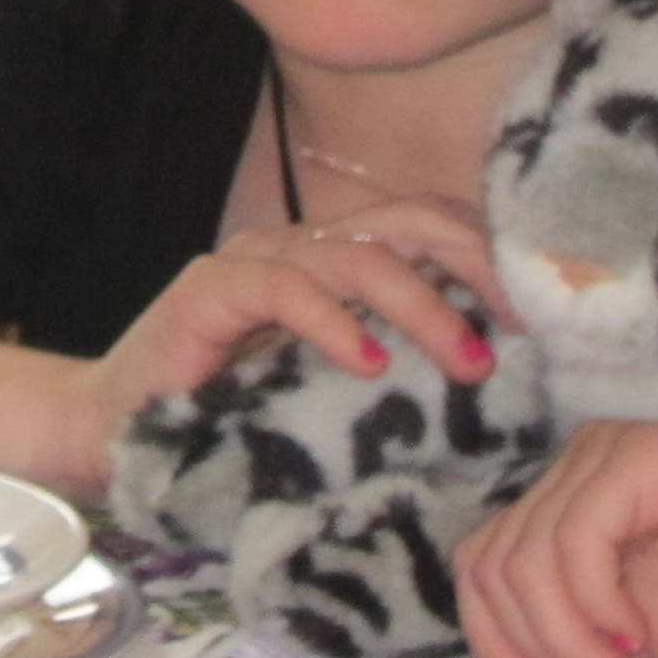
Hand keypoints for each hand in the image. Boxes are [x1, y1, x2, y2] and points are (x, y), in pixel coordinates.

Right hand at [68, 196, 506, 492]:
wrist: (117, 435)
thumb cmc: (232, 422)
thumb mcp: (333, 396)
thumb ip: (393, 371)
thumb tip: (495, 381)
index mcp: (332, 263)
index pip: (424, 230)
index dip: (486, 257)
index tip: (541, 314)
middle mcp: (298, 248)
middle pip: (404, 223)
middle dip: (473, 266)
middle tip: (520, 326)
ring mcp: (252, 263)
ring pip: (355, 255)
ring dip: (422, 305)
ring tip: (467, 362)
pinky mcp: (208, 290)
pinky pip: (284, 288)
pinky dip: (334, 322)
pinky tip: (370, 363)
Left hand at [454, 418, 657, 657]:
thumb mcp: (635, 627)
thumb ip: (570, 623)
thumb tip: (503, 657)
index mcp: (567, 498)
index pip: (478, 561)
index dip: (488, 634)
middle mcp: (577, 464)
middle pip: (493, 565)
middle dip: (539, 649)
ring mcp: (609, 452)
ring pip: (527, 559)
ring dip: (569, 642)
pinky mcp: (647, 457)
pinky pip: (578, 539)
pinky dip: (594, 604)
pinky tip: (640, 639)